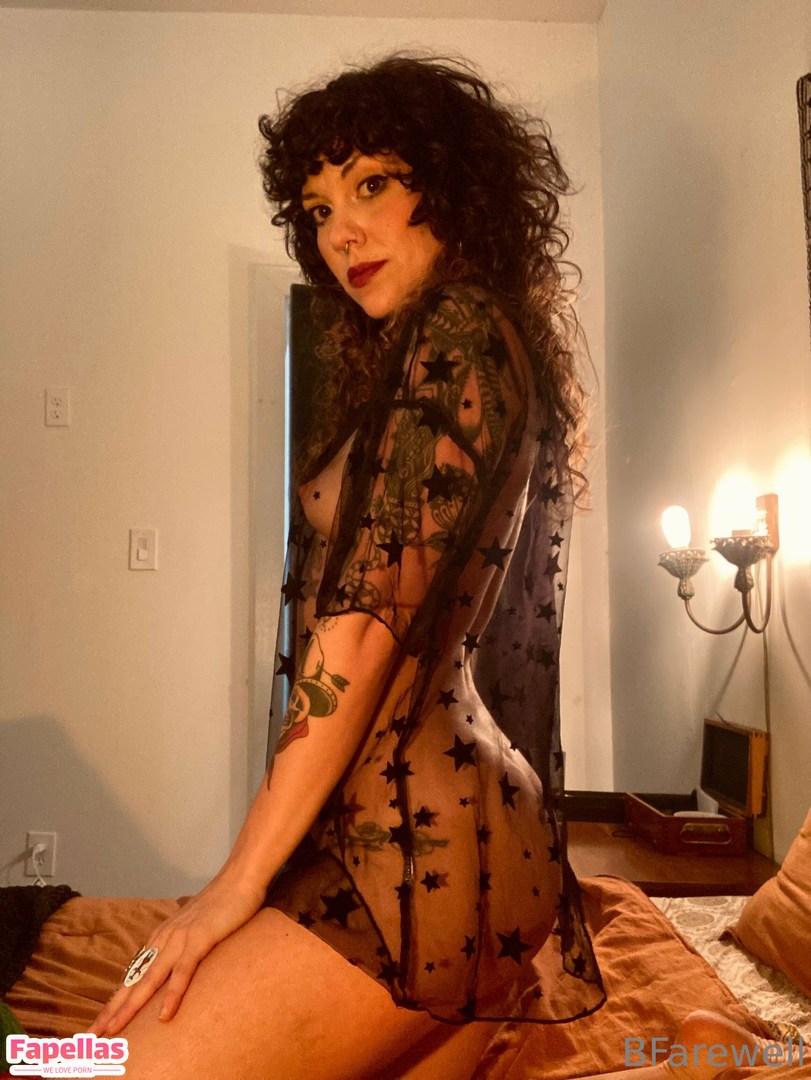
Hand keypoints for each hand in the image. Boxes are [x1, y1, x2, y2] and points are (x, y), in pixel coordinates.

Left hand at [88, 874, 265, 1035]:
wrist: (239, 878)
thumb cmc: (221, 905)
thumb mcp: (195, 928)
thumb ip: (183, 946)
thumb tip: (177, 967)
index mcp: (161, 939)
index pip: (133, 976)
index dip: (115, 1002)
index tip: (99, 1026)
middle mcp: (164, 940)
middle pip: (133, 981)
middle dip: (111, 1010)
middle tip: (92, 1035)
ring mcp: (180, 939)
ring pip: (150, 979)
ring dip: (130, 1007)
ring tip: (114, 1030)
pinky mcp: (200, 939)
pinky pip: (183, 971)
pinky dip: (172, 994)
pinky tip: (164, 1016)